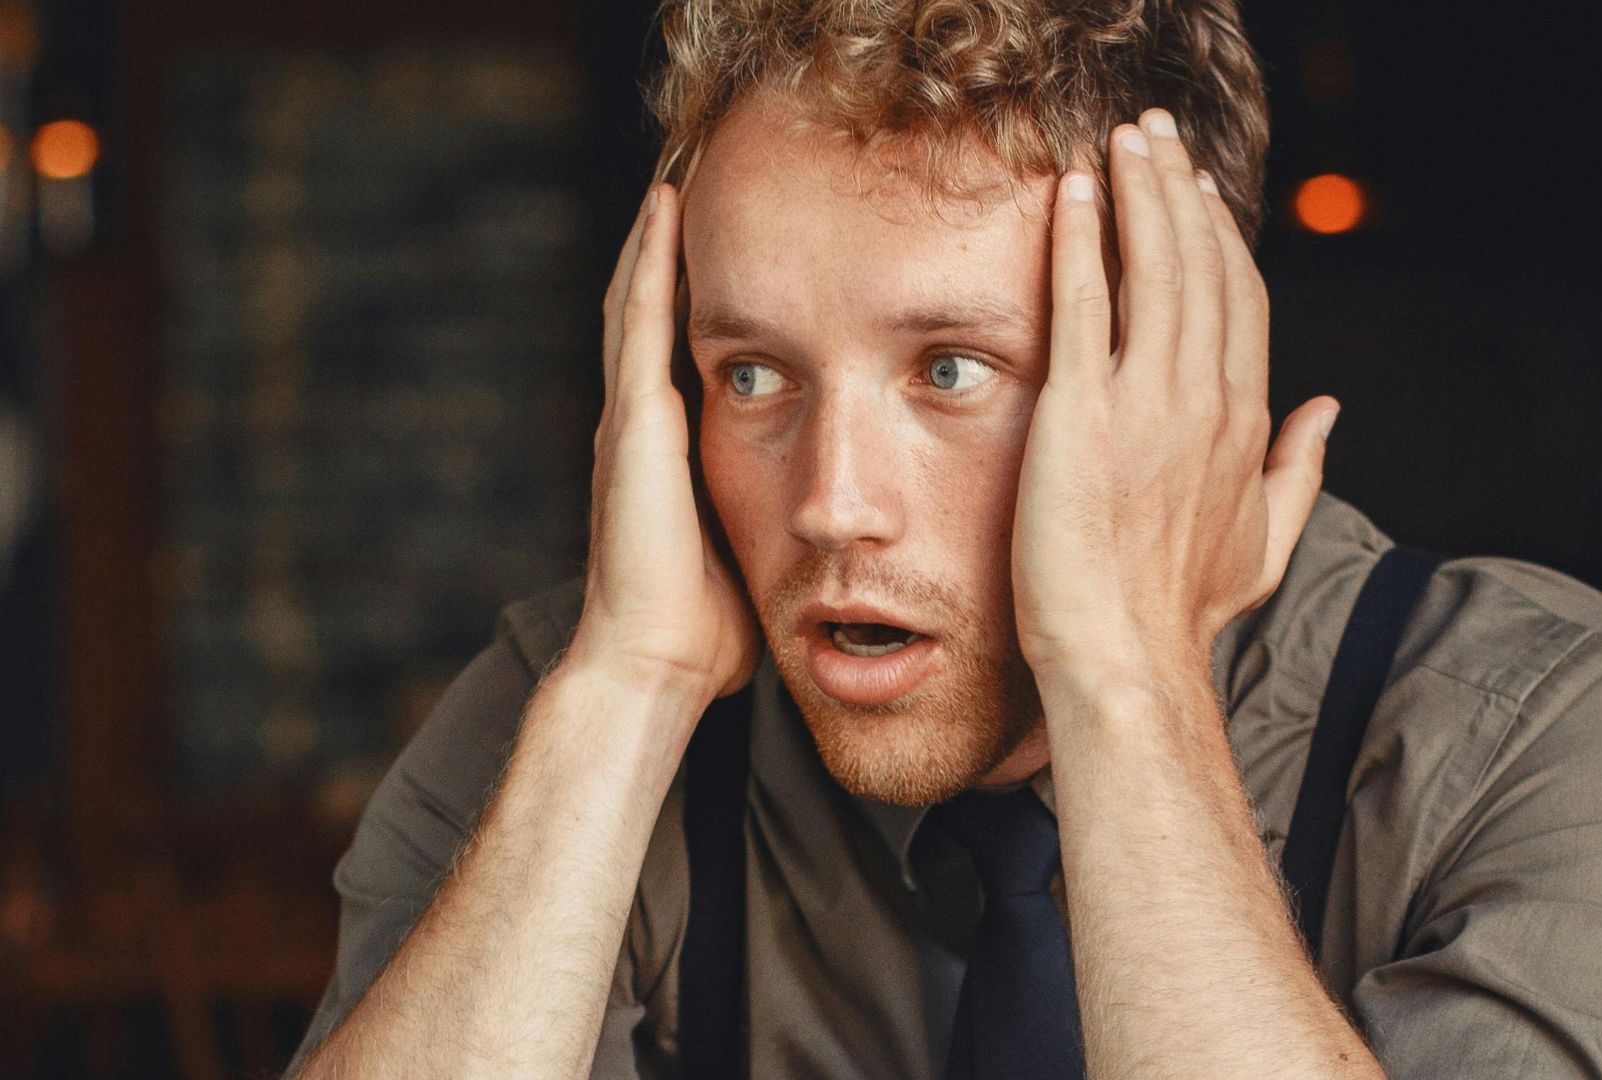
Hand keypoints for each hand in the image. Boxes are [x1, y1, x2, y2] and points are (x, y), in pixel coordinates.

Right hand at [564, 185, 759, 701]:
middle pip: (658, 304)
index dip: (705, 286)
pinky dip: (649, 260)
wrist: (656, 665)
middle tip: (704, 169)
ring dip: (659, 230)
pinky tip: (664, 206)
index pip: (690, 345)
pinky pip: (639, 322)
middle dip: (678, 241)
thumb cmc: (709, 629)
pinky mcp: (634, 423)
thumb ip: (781, 523)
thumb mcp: (757, 553)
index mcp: (673, 449)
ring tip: (684, 163)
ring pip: (640, 296)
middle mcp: (645, 421)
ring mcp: (632, 418)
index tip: (741, 234)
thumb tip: (843, 528)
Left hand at [1012, 111, 1337, 687]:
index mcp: (1248, 421)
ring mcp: (1149, 401)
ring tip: (1124, 141)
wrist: (1127, 655)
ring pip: (1155, 267)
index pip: (1241, 301)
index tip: (1198, 190)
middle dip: (1179, 190)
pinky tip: (1075, 193)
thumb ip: (1300, 470)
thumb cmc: (1183, 611)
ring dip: (1140, 193)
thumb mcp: (1266, 541)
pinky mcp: (1082, 412)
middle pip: (1203, 266)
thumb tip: (1331, 410)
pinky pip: (1084, 303)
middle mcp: (1207, 399)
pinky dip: (1082, 240)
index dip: (1221, 236)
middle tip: (1155, 135)